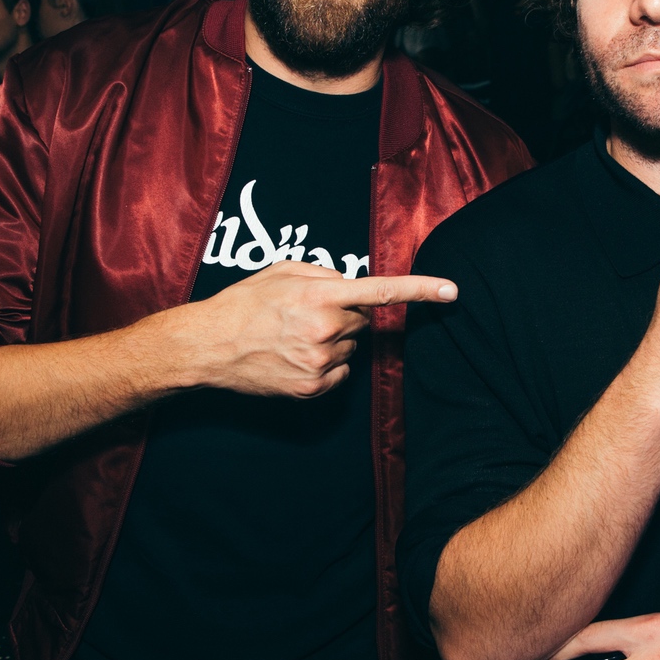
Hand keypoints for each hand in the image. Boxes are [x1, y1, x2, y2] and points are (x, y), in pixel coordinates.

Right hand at [174, 261, 457, 397]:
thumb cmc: (242, 304)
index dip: (421, 290)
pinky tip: (294, 357)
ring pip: (350, 349)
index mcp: (320, 295)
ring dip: (332, 341)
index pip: (382, 291)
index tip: (452, 291)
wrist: (207, 346)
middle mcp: (326, 329)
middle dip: (345, 315)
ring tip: (292, 337)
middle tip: (307, 314)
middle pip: (363, 321)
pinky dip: (326, 365)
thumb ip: (323, 273)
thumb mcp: (280, 271)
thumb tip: (350, 284)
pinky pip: (339, 374)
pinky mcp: (312, 388)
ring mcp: (319, 362)